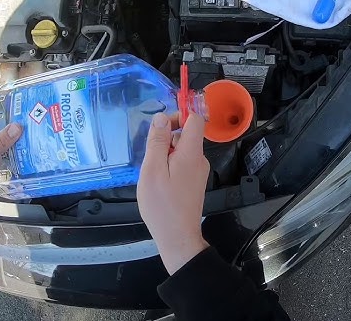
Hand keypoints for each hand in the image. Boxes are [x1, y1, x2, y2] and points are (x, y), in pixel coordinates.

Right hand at [137, 112, 209, 274]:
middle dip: (167, 136)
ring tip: (153, 171)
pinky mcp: (194, 181)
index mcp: (191, 153)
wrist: (177, 237)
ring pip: (182, 149)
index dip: (179, 114)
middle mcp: (200, 159)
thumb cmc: (162, 205)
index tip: (160, 126)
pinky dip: (169, 164)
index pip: (195, 119)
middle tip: (150, 154)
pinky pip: (182, 162)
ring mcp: (199, 171)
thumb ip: (157, 142)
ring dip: (166, 152)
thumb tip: (161, 117)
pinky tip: (159, 180)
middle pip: (187, 134)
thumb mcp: (152, 170)